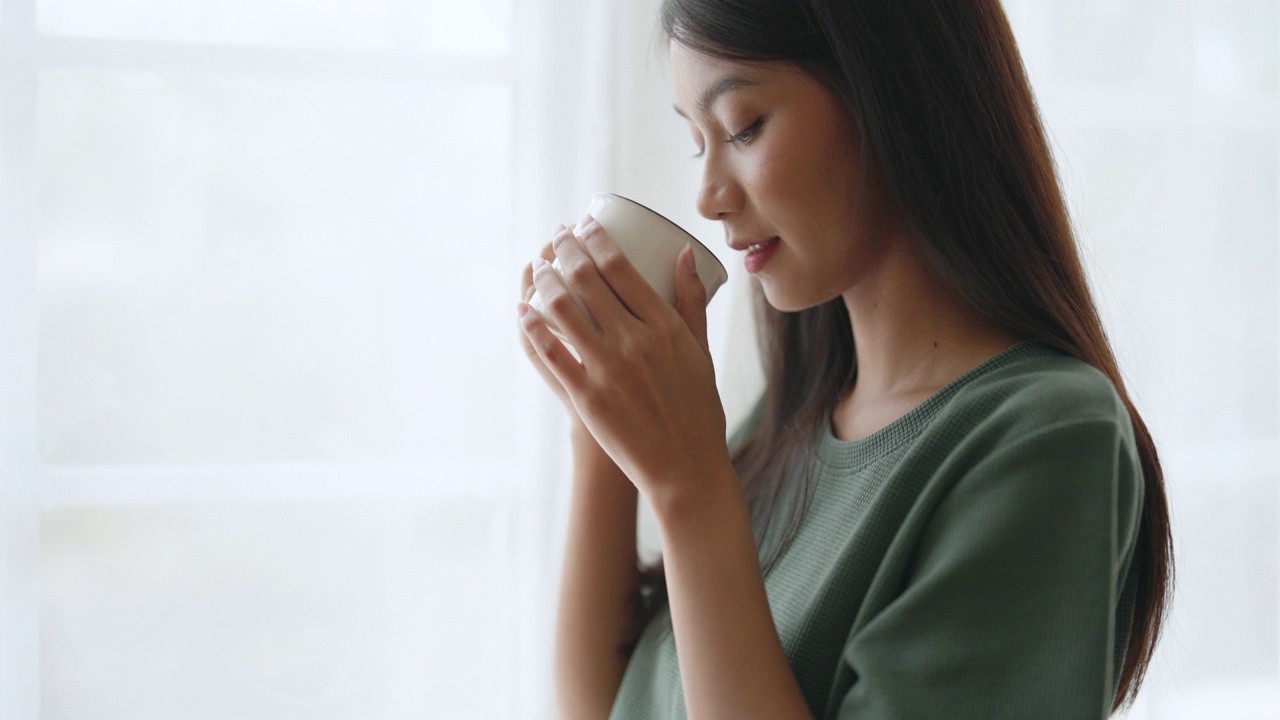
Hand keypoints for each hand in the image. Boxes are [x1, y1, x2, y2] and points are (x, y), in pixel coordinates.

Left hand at [517, 216, 728, 509]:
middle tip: (556, 236)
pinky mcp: (587, 397)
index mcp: (665, 327)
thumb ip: (692, 301)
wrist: (685, 466)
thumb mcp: (701, 350)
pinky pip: (550, 354)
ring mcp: (608, 369)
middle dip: (564, 248)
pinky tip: (524, 311)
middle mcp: (635, 342)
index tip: (584, 225)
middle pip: (586, 279)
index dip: (595, 238)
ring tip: (538, 267)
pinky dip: (532, 327)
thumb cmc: (697, 407)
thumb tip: (684, 254)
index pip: (620, 267)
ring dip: (543, 280)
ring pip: (562, 310)